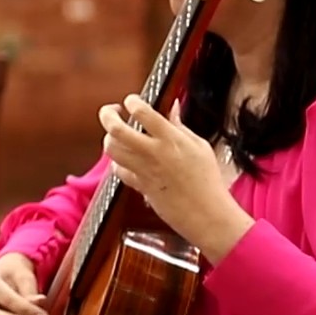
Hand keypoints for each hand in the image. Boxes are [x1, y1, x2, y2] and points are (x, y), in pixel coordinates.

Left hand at [98, 94, 253, 261]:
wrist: (205, 213)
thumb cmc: (207, 180)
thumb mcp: (199, 146)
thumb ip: (180, 126)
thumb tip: (173, 106)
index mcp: (171, 139)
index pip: (143, 112)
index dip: (132, 101)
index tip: (131, 101)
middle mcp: (153, 153)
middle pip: (116, 129)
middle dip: (107, 115)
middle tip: (111, 112)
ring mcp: (143, 170)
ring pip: (111, 149)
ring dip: (109, 138)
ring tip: (116, 134)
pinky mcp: (138, 185)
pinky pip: (117, 170)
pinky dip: (117, 162)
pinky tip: (125, 159)